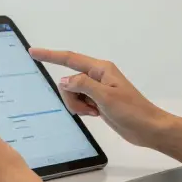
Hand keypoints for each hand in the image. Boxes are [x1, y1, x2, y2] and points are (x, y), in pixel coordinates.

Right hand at [30, 48, 166, 147]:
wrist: (147, 128)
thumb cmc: (132, 110)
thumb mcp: (106, 96)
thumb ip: (83, 85)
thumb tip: (63, 81)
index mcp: (101, 69)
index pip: (70, 59)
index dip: (50, 56)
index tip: (33, 52)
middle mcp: (97, 76)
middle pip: (69, 81)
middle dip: (71, 96)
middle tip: (88, 108)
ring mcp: (97, 89)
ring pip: (72, 93)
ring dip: (77, 105)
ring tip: (94, 112)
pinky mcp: (97, 101)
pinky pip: (79, 101)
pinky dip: (82, 109)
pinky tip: (95, 114)